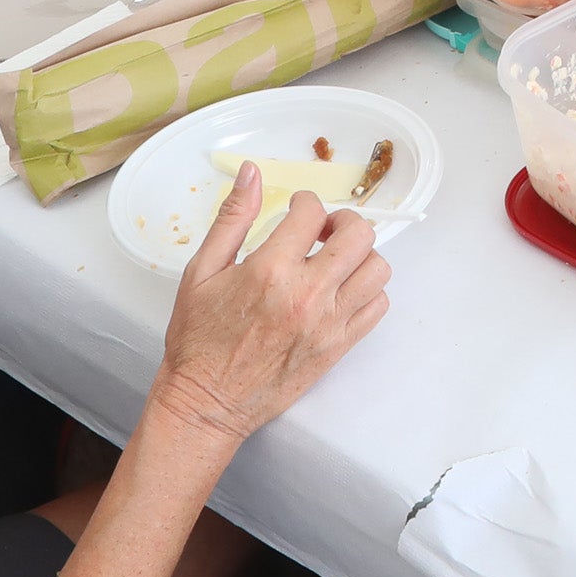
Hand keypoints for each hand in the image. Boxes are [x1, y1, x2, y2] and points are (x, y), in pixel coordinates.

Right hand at [151, 163, 389, 448]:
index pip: (312, 212)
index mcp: (270, 270)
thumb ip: (232, 218)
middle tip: (322, 232)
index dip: (305, 202)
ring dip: (359, 256)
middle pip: (359, 234)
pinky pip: (377, 306)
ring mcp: (328, 323)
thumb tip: (251, 173)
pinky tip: (340, 291)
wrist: (206, 402)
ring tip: (334, 261)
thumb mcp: (201, 271)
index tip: (297, 211)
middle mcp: (306, 295)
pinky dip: (367, 291)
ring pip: (377, 268)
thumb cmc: (198, 340)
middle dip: (342, 222)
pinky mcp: (338, 347)